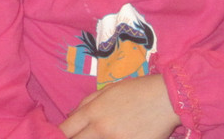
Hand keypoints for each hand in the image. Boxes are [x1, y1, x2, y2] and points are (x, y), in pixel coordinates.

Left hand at [59, 75, 179, 138]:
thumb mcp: (106, 90)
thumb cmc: (135, 91)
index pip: (65, 131)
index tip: (59, 137)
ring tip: (100, 136)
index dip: (58, 136)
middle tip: (76, 138)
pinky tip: (116, 136)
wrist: (166, 99)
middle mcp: (101, 129)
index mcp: (92, 112)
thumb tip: (70, 116)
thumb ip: (86, 104)